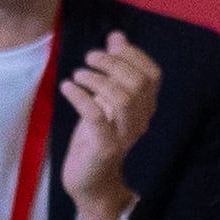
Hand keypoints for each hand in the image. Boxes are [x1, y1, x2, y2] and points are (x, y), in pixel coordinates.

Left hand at [57, 29, 163, 219]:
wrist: (90, 182)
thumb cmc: (96, 137)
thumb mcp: (105, 100)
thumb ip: (114, 70)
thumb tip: (117, 36)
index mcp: (145, 107)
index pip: (152, 74)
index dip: (133, 55)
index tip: (110, 46)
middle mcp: (141, 120)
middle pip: (137, 83)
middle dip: (111, 64)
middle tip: (88, 59)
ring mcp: (124, 135)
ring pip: (122, 98)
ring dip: (96, 80)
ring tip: (77, 75)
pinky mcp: (105, 147)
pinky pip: (96, 116)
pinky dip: (80, 97)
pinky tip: (67, 87)